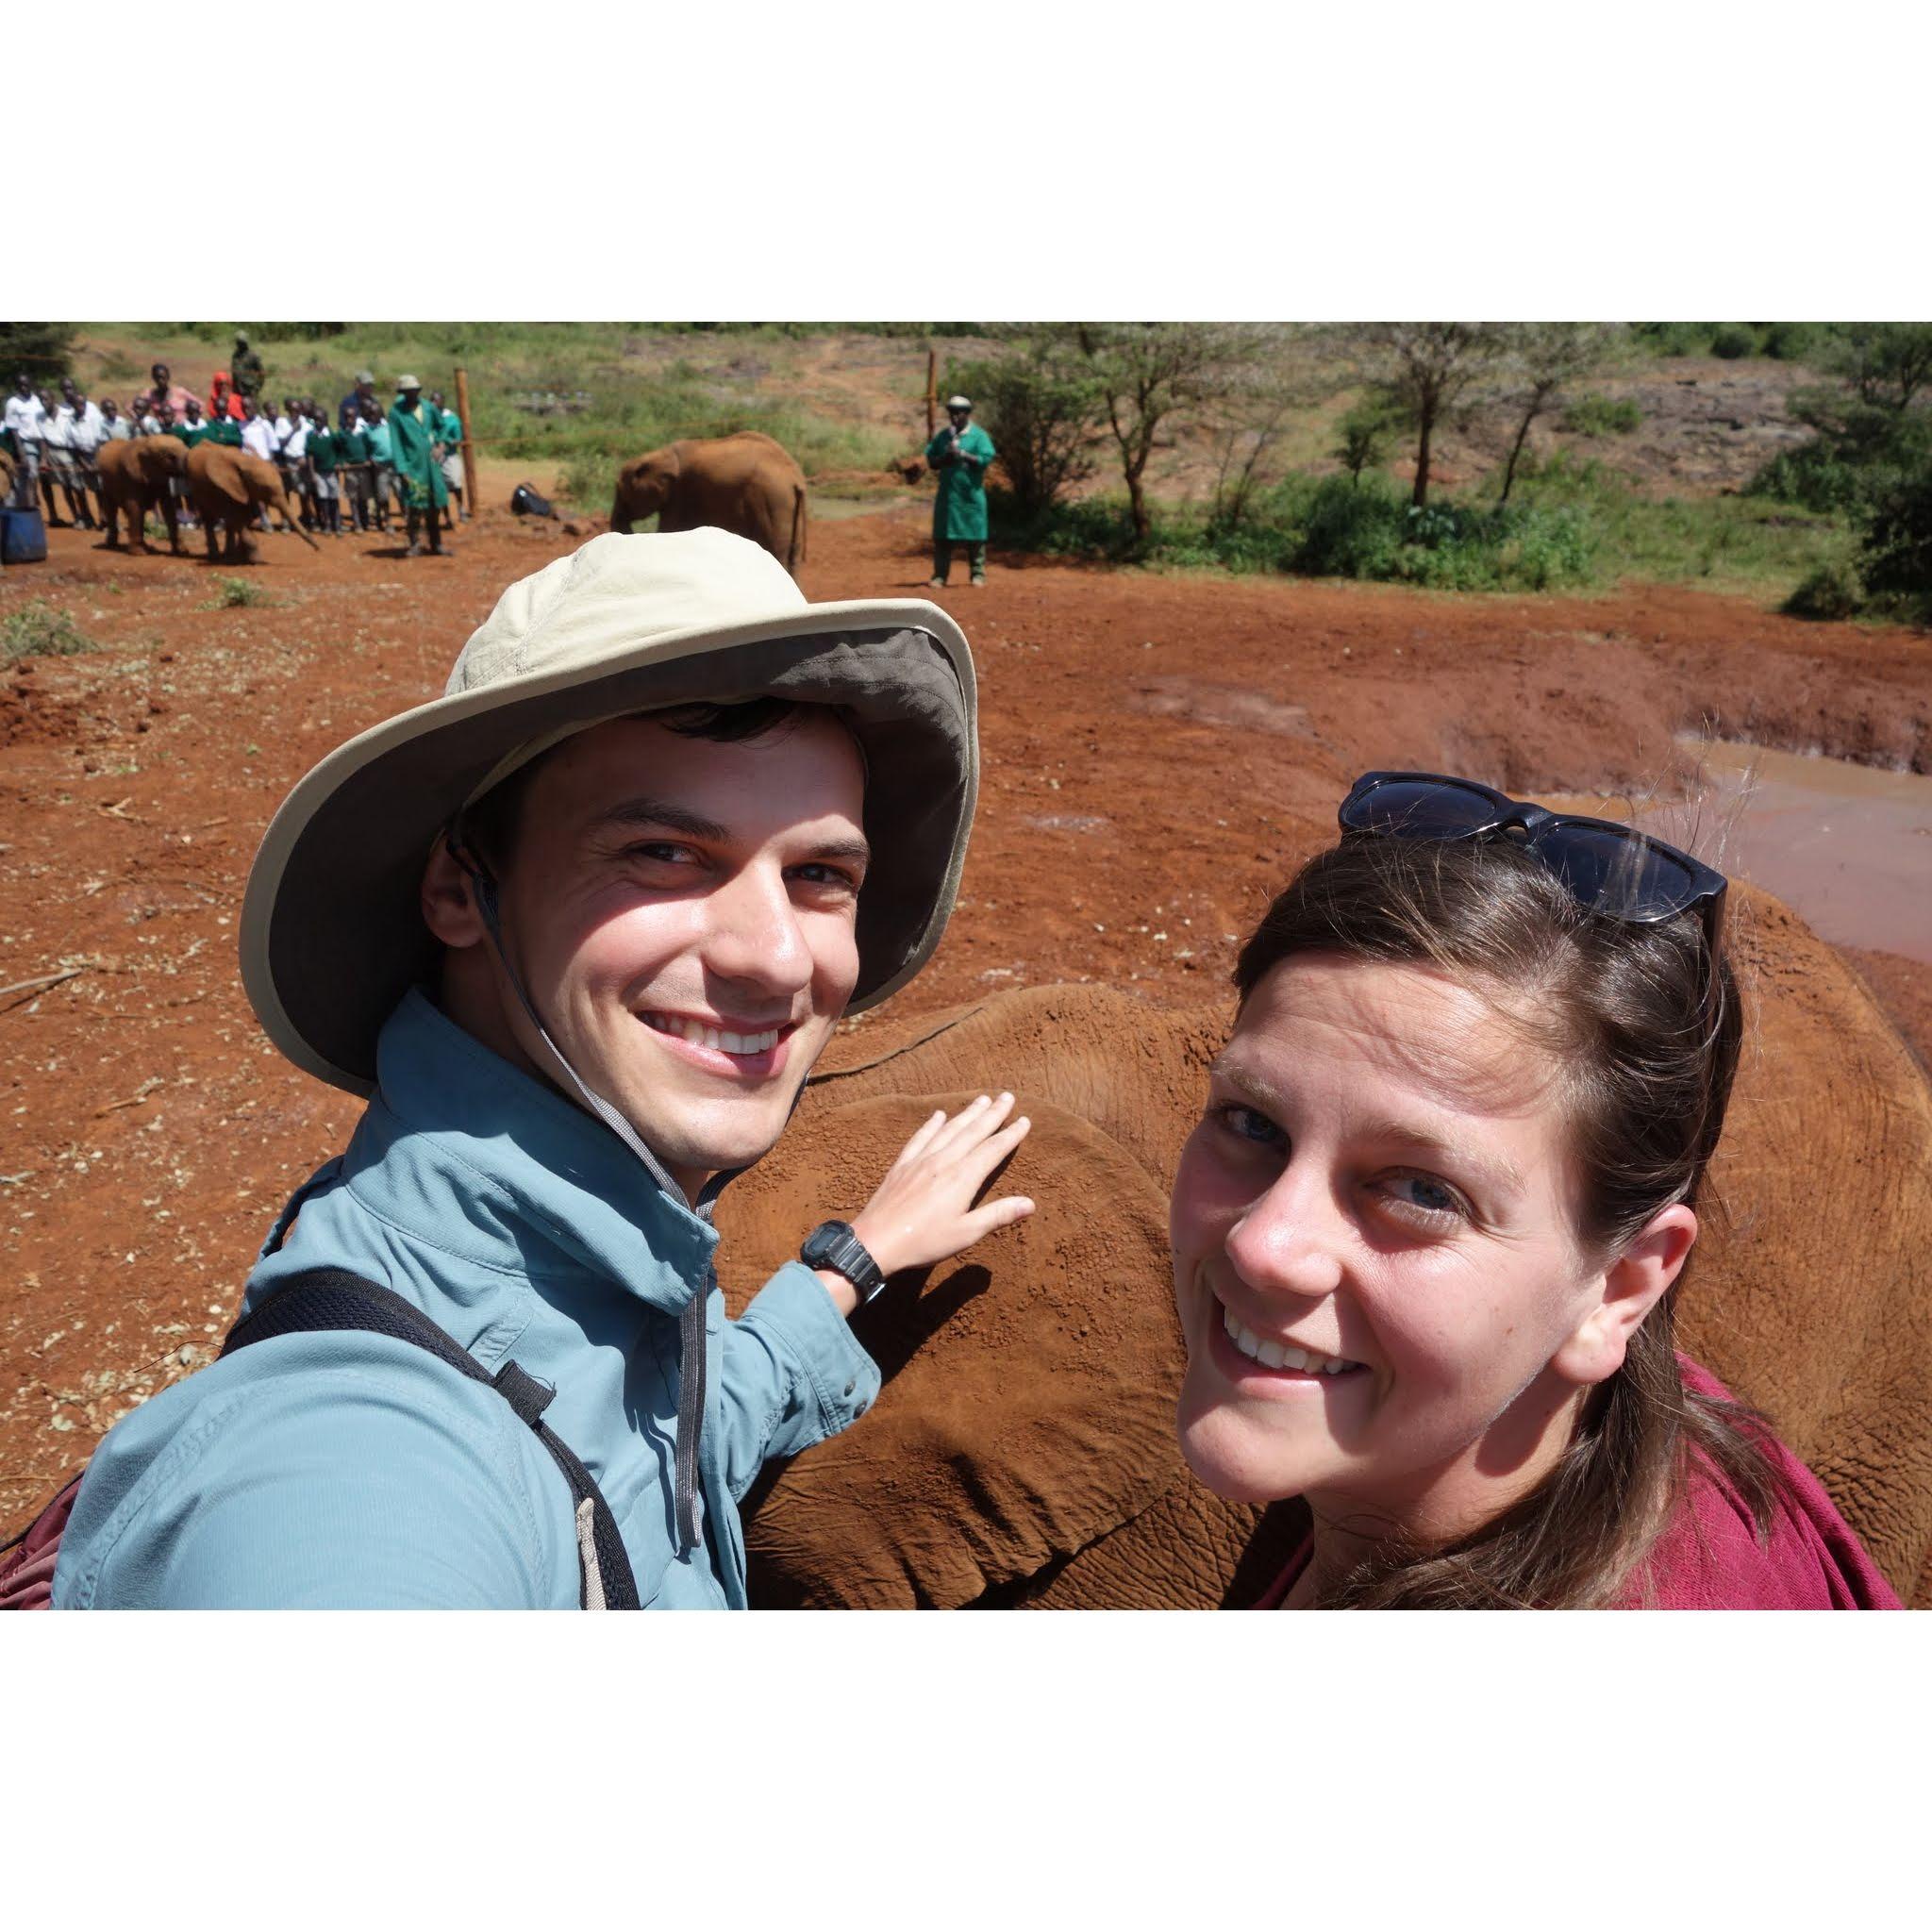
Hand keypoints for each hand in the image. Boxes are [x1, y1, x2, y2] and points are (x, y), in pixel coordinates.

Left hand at [848, 1093, 1034, 1279]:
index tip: (1025, 1120)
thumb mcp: (966, 1233)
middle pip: (973, 1131)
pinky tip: (938, 1115)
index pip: (993, 1150)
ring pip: (949, 1129)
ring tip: (981, 1099)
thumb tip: (1030, 1204)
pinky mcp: (902, 1165)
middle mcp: (943, 1161)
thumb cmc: (924, 1241)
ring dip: (967, 1113)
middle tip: (1007, 1096)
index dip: (1011, 1134)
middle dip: (993, 1114)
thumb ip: (997, 1215)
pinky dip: (931, 1124)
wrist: (876, 1241)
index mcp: (962, 1178)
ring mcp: (921, 1160)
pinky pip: (920, 1137)